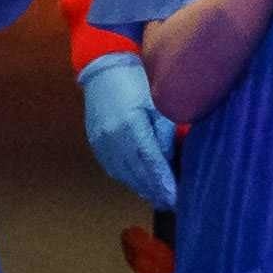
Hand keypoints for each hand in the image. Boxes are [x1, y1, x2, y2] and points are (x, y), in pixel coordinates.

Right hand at [78, 52, 180, 211]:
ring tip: (159, 199)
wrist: (104, 68)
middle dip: (156, 191)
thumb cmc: (137, 82)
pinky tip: (140, 184)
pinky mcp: (95, 142)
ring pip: (123, 174)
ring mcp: (100, 141)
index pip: (150, 162)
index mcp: (130, 125)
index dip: (163, 183)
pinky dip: (128, 179)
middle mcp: (112, 137)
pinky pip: (113, 168)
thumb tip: (170, 160)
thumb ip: (165, 133)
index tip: (176, 199)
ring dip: (142, 188)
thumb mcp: (158, 102)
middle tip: (173, 204)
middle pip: (136, 173)